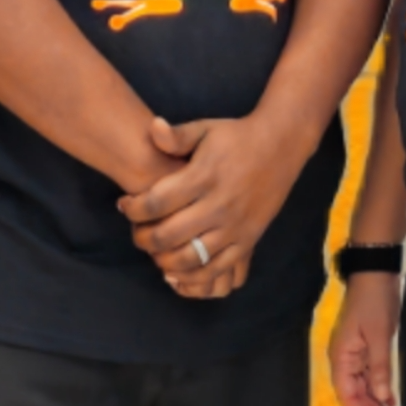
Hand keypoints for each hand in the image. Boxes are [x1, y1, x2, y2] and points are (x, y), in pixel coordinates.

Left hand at [124, 114, 307, 299]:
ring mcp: (235, 227)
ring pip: (190, 258)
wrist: (281, 146)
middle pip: (168, 235)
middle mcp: (218, 205)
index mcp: (203, 176)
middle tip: (136, 233)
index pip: (156, 202)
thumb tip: (152, 127)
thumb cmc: (236, 137)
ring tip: (155, 251)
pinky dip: (193, 277)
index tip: (124, 205)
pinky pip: (217, 270)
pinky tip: (177, 271)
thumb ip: (176, 135)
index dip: (133, 208)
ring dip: (164, 261)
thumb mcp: (205, 128)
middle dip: (143, 238)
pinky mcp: (248, 241)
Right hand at [327, 268, 402, 405]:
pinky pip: (369, 376)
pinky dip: (379, 390)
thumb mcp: (378, 336)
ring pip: (362, 388)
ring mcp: (354, 354)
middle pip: (354, 395)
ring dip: (375, 405)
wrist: (375, 273)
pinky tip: (390, 402)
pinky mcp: (365, 348)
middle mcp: (344, 360)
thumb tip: (383, 398)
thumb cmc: (374, 303)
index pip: (347, 395)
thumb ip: (380, 369)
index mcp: (341, 358)